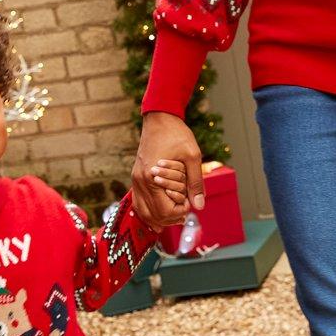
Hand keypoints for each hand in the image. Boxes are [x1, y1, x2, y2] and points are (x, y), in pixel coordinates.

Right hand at [132, 112, 203, 226]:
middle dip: (170, 218)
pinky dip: (150, 210)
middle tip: (185, 212)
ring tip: (175, 214)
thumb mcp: (193, 156)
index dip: (180, 212)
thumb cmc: (177, 134)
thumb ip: (196, 182)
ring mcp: (136, 179)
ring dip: (159, 217)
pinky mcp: (136, 176)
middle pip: (152, 215)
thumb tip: (199, 206)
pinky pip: (139, 201)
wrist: (160, 118)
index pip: (164, 211)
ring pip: (142, 211)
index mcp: (152, 178)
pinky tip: (162, 212)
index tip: (190, 202)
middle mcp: (140, 182)